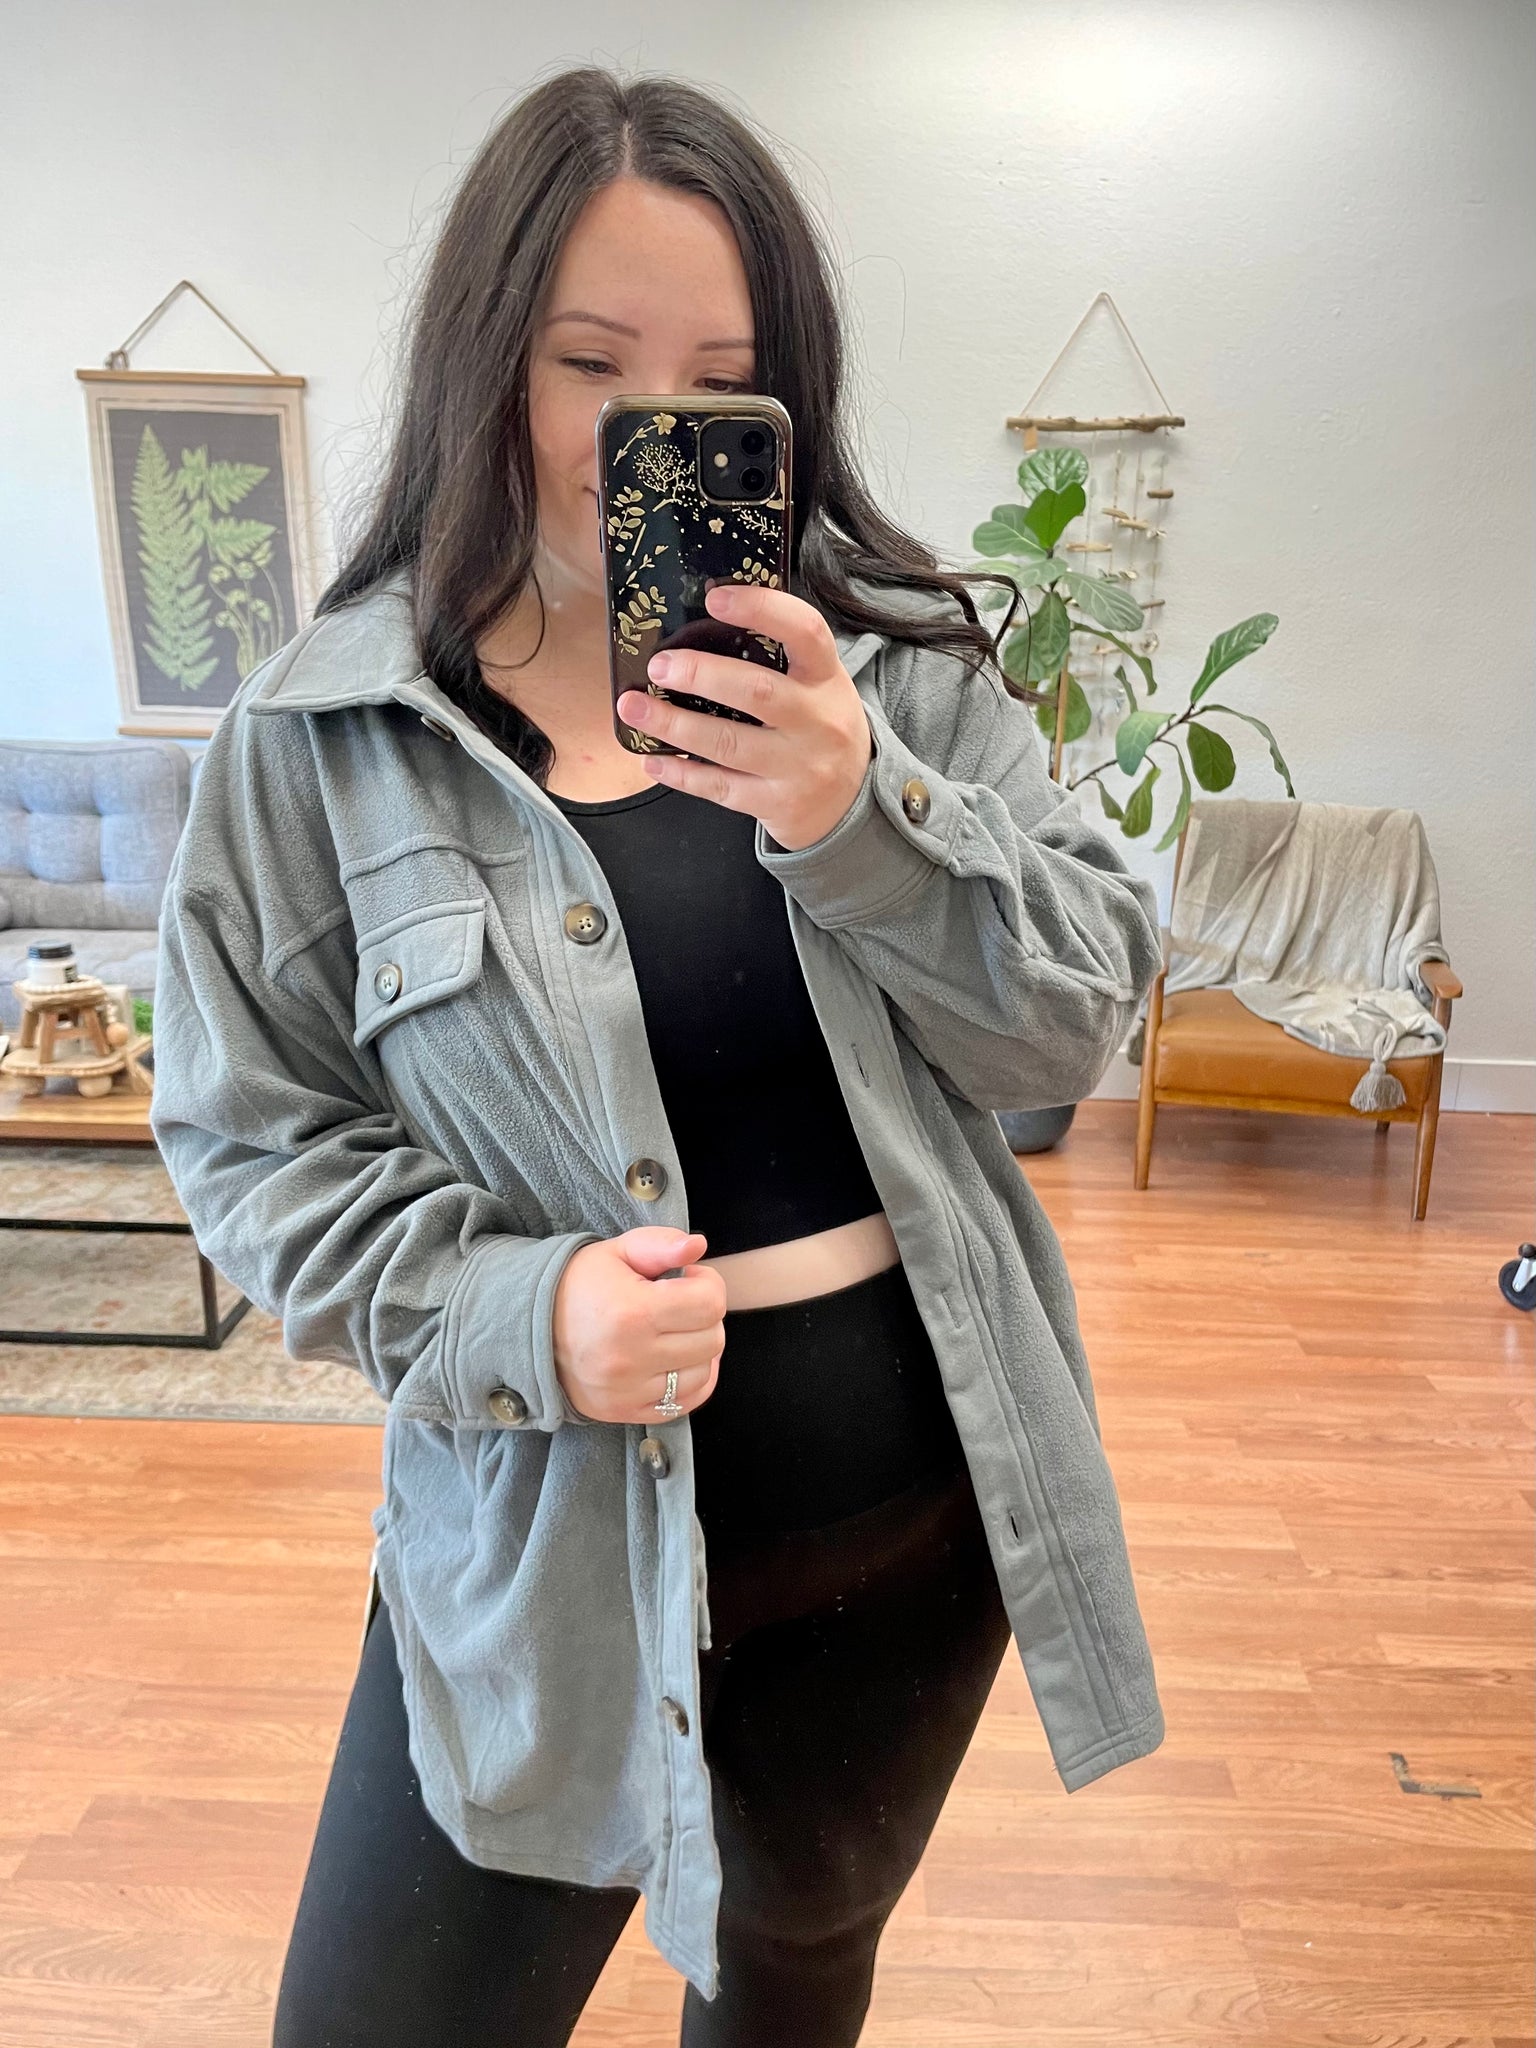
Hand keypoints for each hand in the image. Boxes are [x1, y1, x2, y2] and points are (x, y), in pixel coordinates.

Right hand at [552, 1226, 725, 1425]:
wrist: (530, 1328)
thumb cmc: (579, 1284)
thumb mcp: (616, 1251)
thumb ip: (660, 1244)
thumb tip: (697, 1246)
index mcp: (631, 1311)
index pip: (710, 1303)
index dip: (708, 1284)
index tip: (688, 1278)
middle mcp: (630, 1357)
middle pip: (711, 1338)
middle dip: (705, 1315)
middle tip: (680, 1303)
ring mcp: (628, 1390)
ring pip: (702, 1373)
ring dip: (699, 1349)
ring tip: (676, 1330)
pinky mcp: (625, 1411)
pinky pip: (683, 1404)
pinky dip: (692, 1382)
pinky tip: (679, 1360)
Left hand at [615, 583, 874, 851]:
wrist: (853, 803)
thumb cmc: (821, 728)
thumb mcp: (820, 686)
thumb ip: (781, 659)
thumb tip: (703, 624)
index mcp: (826, 678)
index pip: (805, 631)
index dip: (762, 609)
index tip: (716, 597)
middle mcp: (817, 721)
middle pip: (757, 692)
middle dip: (701, 675)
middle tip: (659, 665)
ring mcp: (798, 767)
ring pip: (729, 744)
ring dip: (674, 725)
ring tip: (633, 707)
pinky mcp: (777, 804)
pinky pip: (721, 788)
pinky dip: (681, 774)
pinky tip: (651, 760)